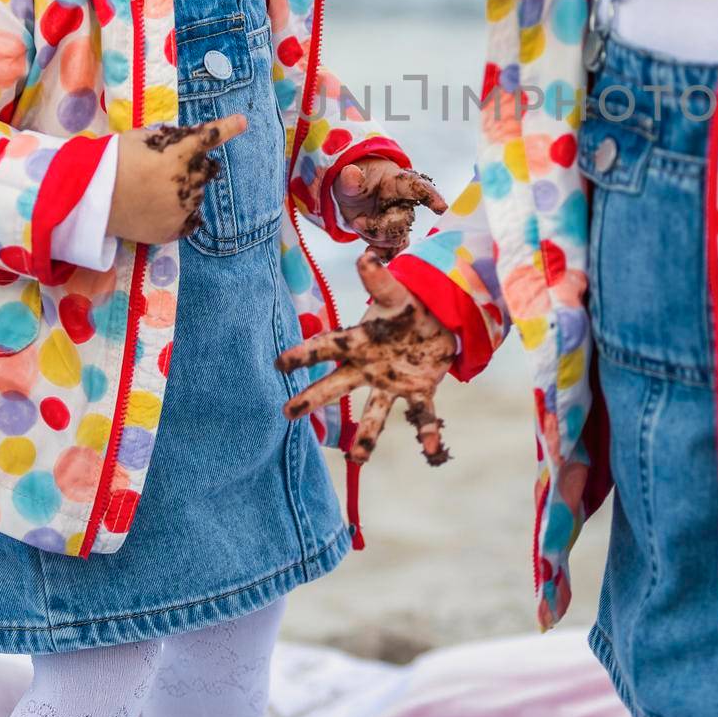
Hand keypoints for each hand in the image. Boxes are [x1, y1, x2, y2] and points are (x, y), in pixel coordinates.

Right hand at [106, 116, 247, 245]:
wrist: (89, 200)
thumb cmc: (110, 163)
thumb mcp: (137, 138)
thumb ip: (166, 139)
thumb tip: (183, 140)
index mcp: (178, 156)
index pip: (209, 138)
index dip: (227, 128)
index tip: (242, 122)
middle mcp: (186, 183)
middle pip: (206, 170)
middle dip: (194, 167)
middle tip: (165, 168)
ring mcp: (182, 210)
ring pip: (197, 196)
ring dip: (185, 190)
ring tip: (153, 191)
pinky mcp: (174, 230)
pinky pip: (190, 219)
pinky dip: (181, 213)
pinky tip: (160, 207)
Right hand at [276, 249, 457, 465]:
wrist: (438, 321)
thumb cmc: (408, 308)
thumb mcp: (396, 294)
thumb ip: (381, 279)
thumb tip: (366, 257)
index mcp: (360, 342)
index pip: (326, 347)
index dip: (303, 354)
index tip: (279, 364)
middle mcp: (370, 367)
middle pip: (337, 385)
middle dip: (313, 398)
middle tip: (287, 412)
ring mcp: (392, 383)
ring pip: (375, 412)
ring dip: (366, 436)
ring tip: (356, 459)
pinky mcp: (419, 391)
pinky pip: (421, 414)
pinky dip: (426, 432)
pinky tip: (432, 449)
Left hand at [332, 157, 447, 254]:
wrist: (352, 197)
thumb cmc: (356, 182)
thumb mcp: (348, 178)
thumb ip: (350, 178)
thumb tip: (351, 174)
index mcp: (398, 182)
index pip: (418, 187)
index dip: (432, 197)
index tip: (442, 208)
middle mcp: (405, 202)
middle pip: (403, 220)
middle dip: (379, 226)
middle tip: (357, 222)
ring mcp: (400, 221)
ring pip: (397, 238)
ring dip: (376, 237)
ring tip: (358, 225)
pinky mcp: (393, 236)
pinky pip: (395, 250)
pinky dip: (382, 254)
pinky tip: (370, 252)